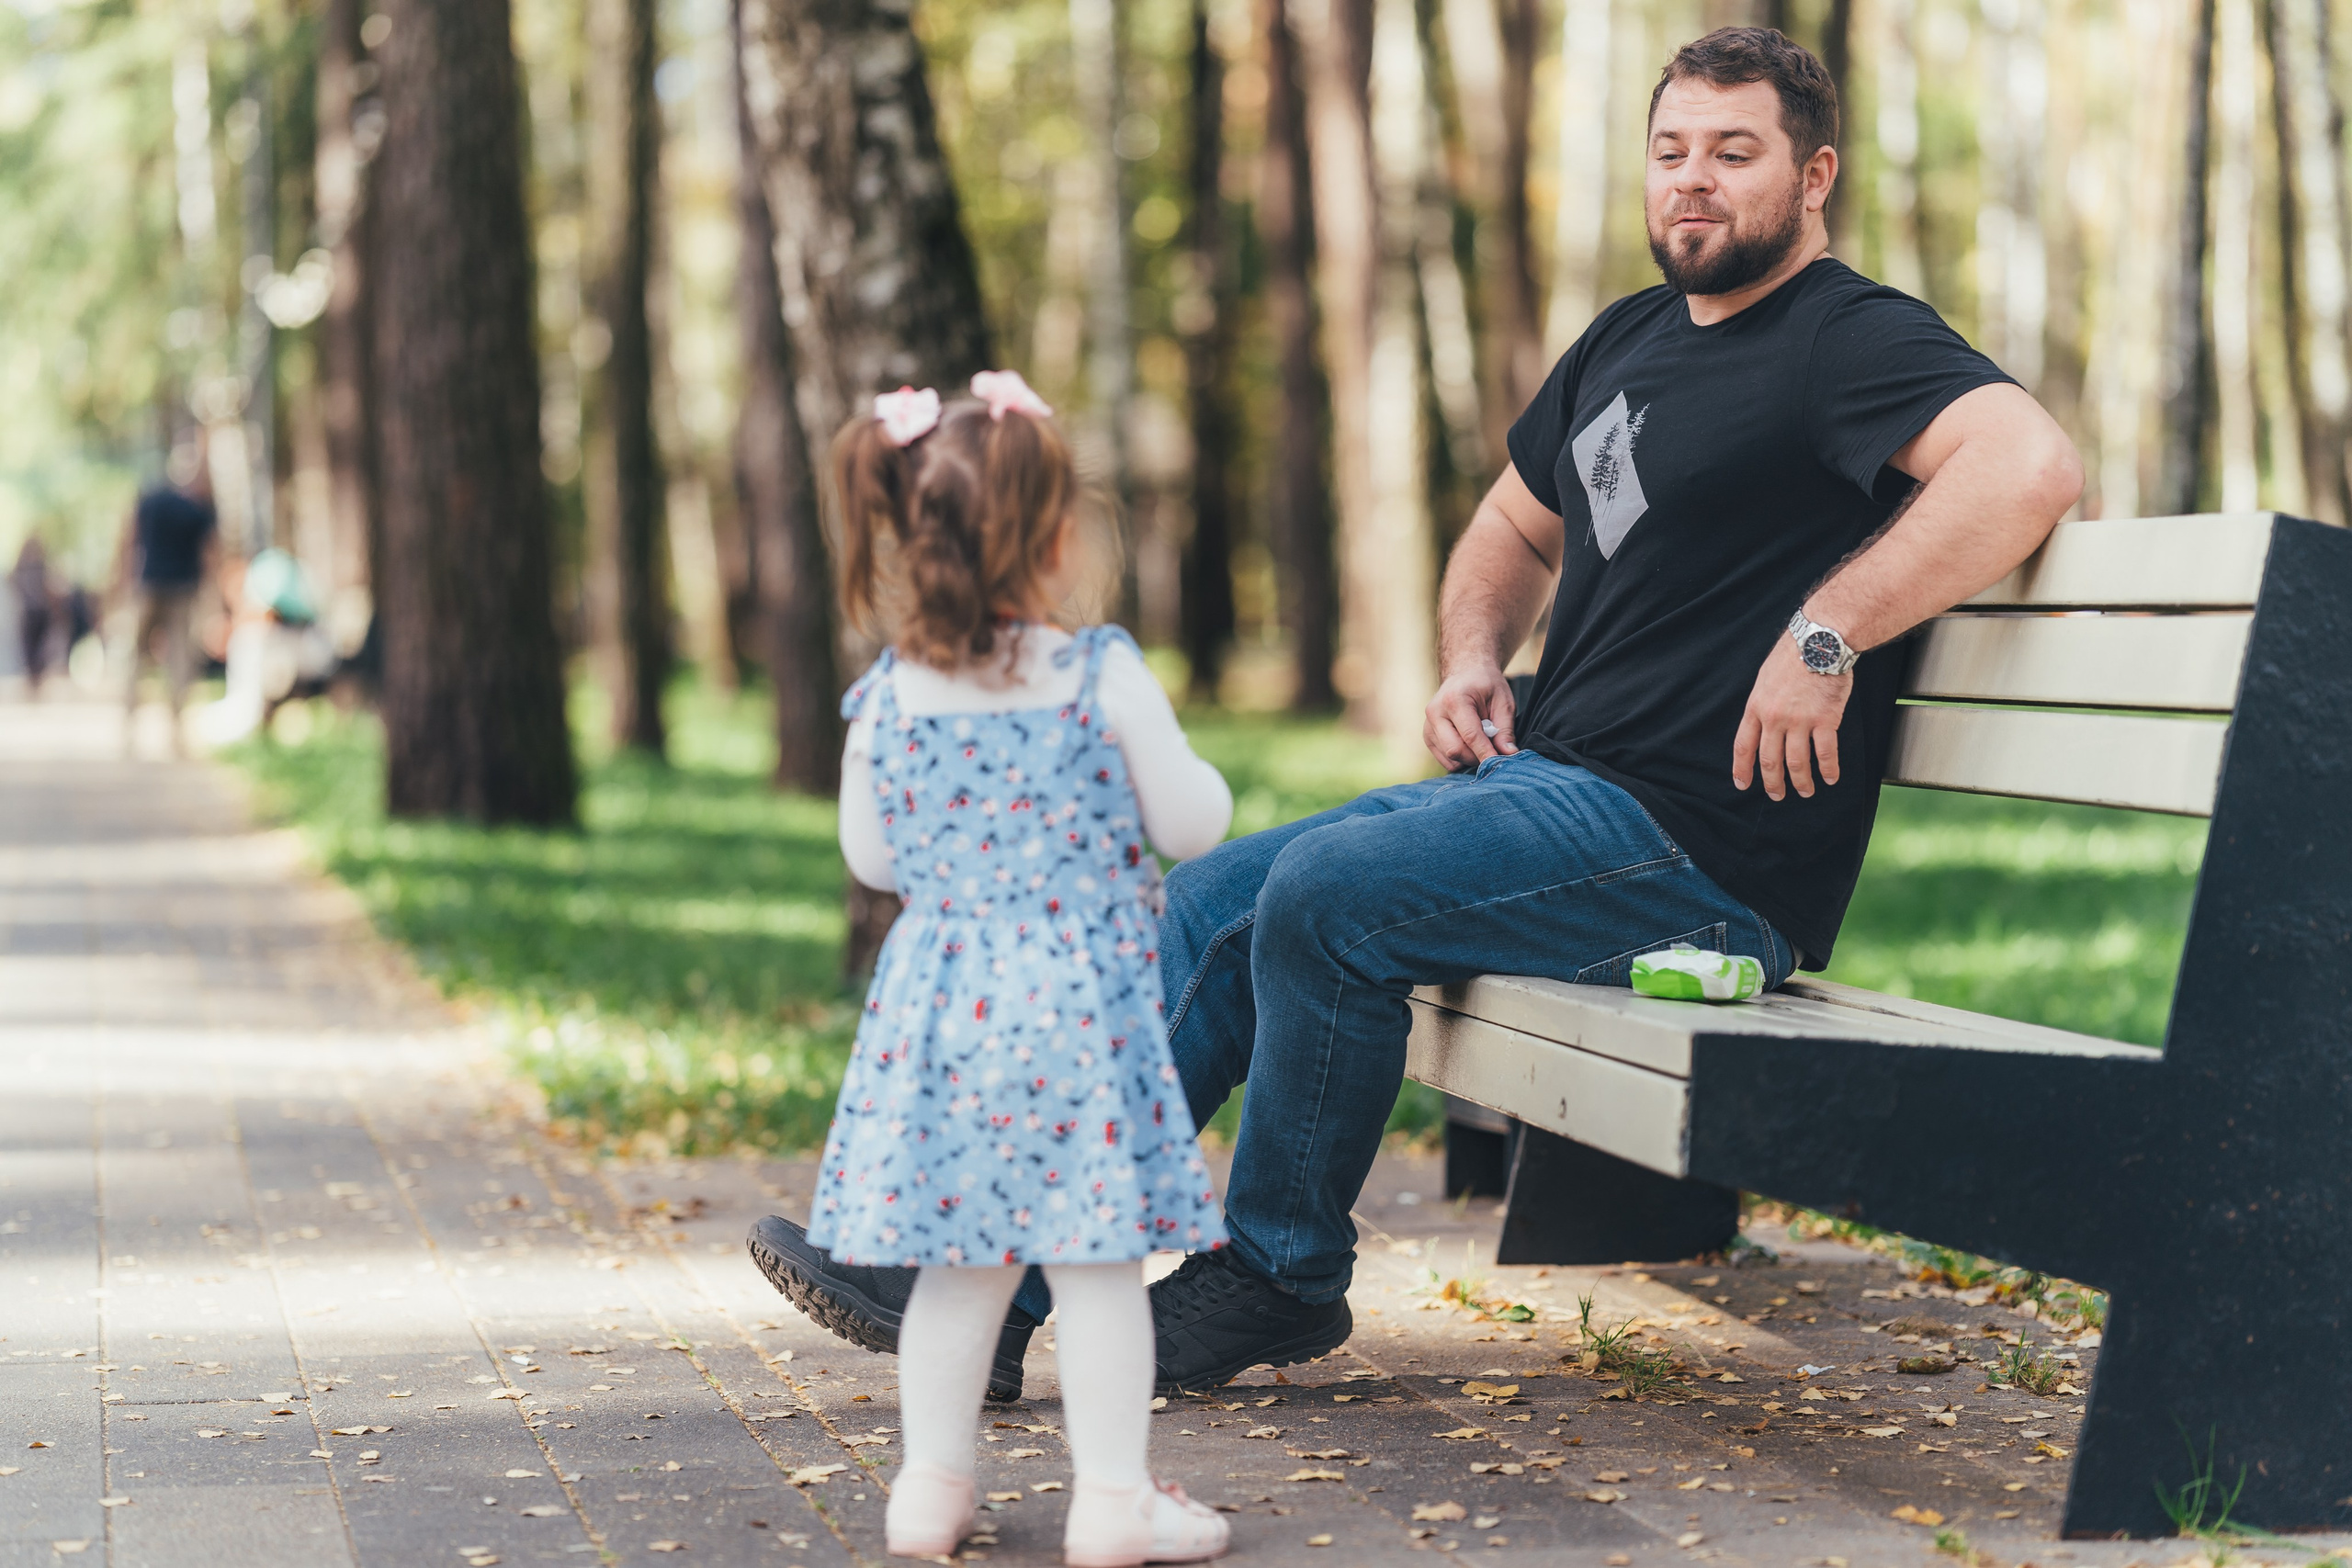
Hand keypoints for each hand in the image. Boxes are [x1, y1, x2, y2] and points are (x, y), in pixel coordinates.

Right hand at [1425, 664, 1518, 771]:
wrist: (1465, 673)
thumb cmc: (1486, 685)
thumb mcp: (1503, 702)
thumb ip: (1505, 729)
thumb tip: (1509, 755)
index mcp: (1454, 699)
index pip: (1470, 735)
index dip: (1486, 754)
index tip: (1500, 765)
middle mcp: (1435, 713)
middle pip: (1455, 750)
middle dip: (1477, 757)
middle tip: (1494, 750)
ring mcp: (1428, 725)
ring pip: (1449, 758)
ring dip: (1470, 758)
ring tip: (1482, 741)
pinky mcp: (1427, 736)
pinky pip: (1445, 759)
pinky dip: (1460, 759)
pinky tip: (1470, 745)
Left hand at [1733, 636, 1850, 799]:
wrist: (1819, 642)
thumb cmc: (1793, 655)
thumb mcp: (1765, 679)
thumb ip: (1763, 703)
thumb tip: (1763, 723)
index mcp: (1756, 707)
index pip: (1743, 745)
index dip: (1741, 768)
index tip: (1742, 784)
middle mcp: (1774, 718)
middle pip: (1769, 760)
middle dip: (1773, 782)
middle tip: (1777, 796)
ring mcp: (1800, 721)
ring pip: (1797, 762)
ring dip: (1801, 781)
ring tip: (1805, 791)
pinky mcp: (1825, 720)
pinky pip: (1825, 752)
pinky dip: (1828, 769)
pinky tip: (1830, 777)